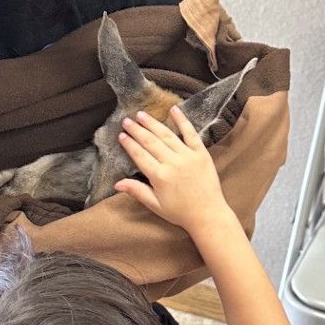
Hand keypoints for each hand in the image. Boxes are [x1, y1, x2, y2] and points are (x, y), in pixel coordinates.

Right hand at [116, 108, 230, 235]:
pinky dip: (182, 120)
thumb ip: (137, 191)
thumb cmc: (180, 212)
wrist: (208, 215)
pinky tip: (174, 109)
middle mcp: (172, 163)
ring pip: (167, 135)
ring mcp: (188, 156)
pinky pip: (191, 133)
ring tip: (142, 115)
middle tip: (126, 120)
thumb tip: (116, 184)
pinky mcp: (201, 153)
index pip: (140, 155)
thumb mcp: (155, 205)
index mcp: (159, 176)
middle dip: (137, 130)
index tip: (121, 135)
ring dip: (153, 123)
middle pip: (151, 142)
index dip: (129, 144)